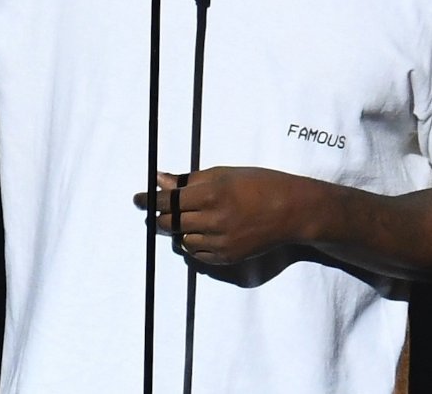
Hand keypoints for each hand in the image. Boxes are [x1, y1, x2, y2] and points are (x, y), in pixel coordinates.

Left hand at [133, 167, 312, 264]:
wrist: (292, 211)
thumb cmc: (260, 184)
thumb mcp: (225, 174)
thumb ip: (189, 180)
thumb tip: (159, 179)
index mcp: (211, 194)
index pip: (166, 201)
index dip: (149, 200)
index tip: (139, 199)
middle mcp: (212, 220)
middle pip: (169, 223)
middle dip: (163, 216)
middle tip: (166, 209)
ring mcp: (219, 242)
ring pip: (181, 240)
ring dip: (182, 230)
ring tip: (197, 219)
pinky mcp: (226, 258)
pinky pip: (197, 254)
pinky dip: (196, 243)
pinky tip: (208, 232)